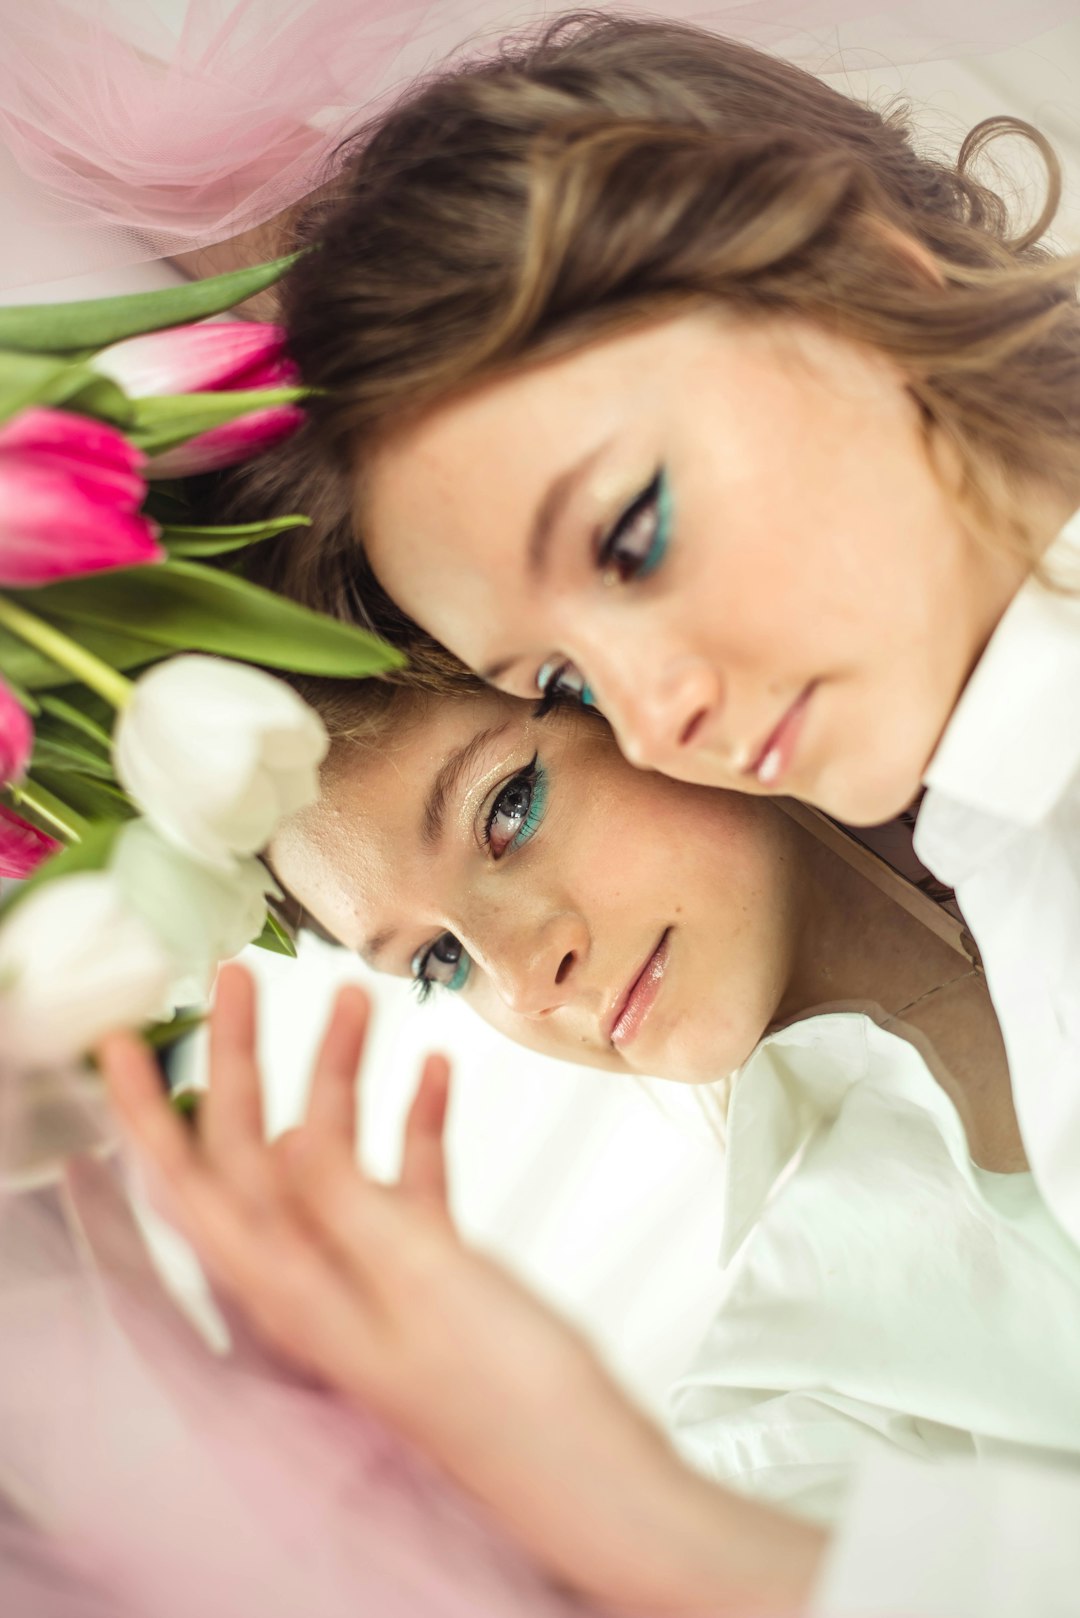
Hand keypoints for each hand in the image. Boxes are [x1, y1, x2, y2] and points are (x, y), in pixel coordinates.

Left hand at [99, 965, 824, 1614]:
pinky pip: (401, 1177)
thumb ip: (340, 1201)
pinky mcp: (427, 1270)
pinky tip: (434, 1073)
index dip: (146, 1110)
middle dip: (239, 1060)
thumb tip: (272, 1134)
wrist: (591, 1468)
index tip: (125, 1041)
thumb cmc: (508, 1396)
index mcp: (293, 1284)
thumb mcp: (418, 1279)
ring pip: (331, 1153)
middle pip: (254, 1148)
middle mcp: (317, 1275)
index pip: (191, 1183)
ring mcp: (373, 1271)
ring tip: (355, 1000)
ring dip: (338, 1075)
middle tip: (239, 980)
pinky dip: (412, 1120)